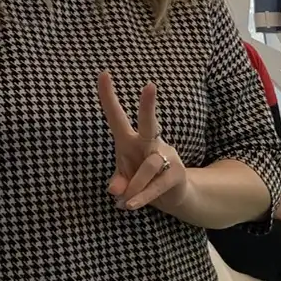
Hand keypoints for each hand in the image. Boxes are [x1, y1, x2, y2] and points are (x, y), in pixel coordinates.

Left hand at [99, 71, 189, 213]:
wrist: (172, 196)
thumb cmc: (142, 180)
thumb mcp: (124, 180)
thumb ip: (117, 182)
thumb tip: (115, 190)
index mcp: (130, 140)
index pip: (117, 116)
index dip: (108, 97)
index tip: (103, 74)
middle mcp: (148, 143)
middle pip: (149, 122)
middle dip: (148, 106)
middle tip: (150, 85)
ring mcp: (165, 156)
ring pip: (147, 166)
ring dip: (133, 187)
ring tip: (124, 203)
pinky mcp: (176, 173)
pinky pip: (156, 185)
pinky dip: (141, 197)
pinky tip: (129, 206)